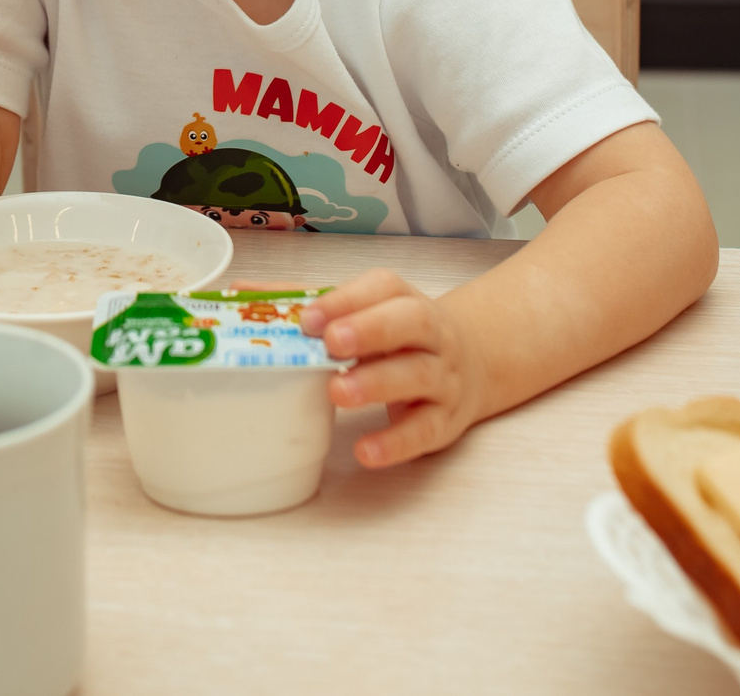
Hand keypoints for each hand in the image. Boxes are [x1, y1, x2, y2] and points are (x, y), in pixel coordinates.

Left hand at [300, 269, 491, 467]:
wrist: (474, 365)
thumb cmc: (405, 340)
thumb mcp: (377, 316)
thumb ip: (331, 313)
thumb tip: (265, 300)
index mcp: (408, 301)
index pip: (384, 288)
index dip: (346, 300)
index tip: (308, 318)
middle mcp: (434, 335)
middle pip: (412, 322)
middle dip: (370, 330)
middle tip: (331, 343)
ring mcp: (444, 377)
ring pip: (418, 375)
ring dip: (376, 383)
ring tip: (337, 391)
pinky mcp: (446, 421)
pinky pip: (424, 431)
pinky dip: (395, 442)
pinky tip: (365, 450)